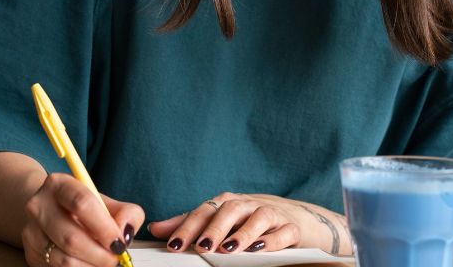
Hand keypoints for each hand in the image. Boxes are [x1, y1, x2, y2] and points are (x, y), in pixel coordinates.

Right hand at [22, 173, 145, 266]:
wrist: (49, 211)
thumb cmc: (81, 207)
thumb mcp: (105, 202)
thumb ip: (126, 213)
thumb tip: (126, 232)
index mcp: (59, 184)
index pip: (82, 203)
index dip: (104, 227)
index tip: (120, 243)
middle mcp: (39, 206)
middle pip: (72, 238)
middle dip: (100, 254)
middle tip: (116, 258)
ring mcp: (31, 231)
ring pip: (64, 259)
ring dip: (91, 266)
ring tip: (104, 261)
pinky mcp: (31, 253)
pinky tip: (90, 264)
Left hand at [146, 192, 346, 254]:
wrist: (296, 216)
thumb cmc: (250, 220)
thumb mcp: (220, 221)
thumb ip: (190, 224)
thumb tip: (156, 228)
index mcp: (227, 203)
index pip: (204, 211)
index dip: (188, 227)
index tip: (174, 245)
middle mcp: (248, 204)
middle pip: (229, 210)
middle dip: (214, 228)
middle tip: (201, 246)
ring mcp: (271, 214)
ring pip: (258, 217)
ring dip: (242, 233)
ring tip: (228, 248)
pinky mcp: (291, 227)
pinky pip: (283, 232)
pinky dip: (272, 240)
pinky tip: (260, 249)